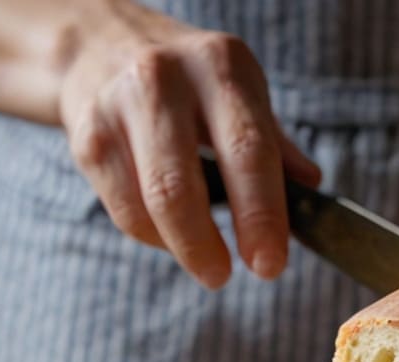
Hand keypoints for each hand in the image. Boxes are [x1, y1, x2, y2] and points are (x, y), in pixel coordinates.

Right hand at [59, 3, 320, 287]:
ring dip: (181, 248)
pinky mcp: (87, 137)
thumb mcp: (239, 91)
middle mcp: (164, 78)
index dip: (261, 214)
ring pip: (148, 204)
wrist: (102, 46)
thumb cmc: (189, 82)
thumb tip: (311, 189)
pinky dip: (153, 237)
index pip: (247, 150)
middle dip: (206, 245)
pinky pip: (123, 210)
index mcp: (220, 65)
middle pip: (181, 186)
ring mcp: (117, 107)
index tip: (270, 264)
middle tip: (225, 277)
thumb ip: (275, 143)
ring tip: (207, 264)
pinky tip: (171, 237)